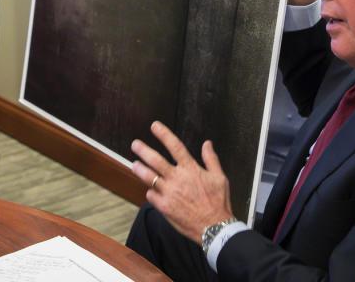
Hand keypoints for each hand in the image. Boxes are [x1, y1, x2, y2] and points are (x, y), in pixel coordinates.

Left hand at [130, 121, 233, 242]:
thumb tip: (207, 143)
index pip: (175, 146)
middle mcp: (177, 178)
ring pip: (148, 177)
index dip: (163, 134)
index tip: (154, 126)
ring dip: (139, 169)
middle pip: (155, 160)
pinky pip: (151, 195)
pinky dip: (151, 192)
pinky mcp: (164, 207)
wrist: (214, 227)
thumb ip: (211, 159)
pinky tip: (151, 191)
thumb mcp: (220, 177)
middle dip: (143, 150)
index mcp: (191, 169)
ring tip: (134, 164)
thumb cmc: (218, 203)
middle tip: (135, 144)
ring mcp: (169, 192)